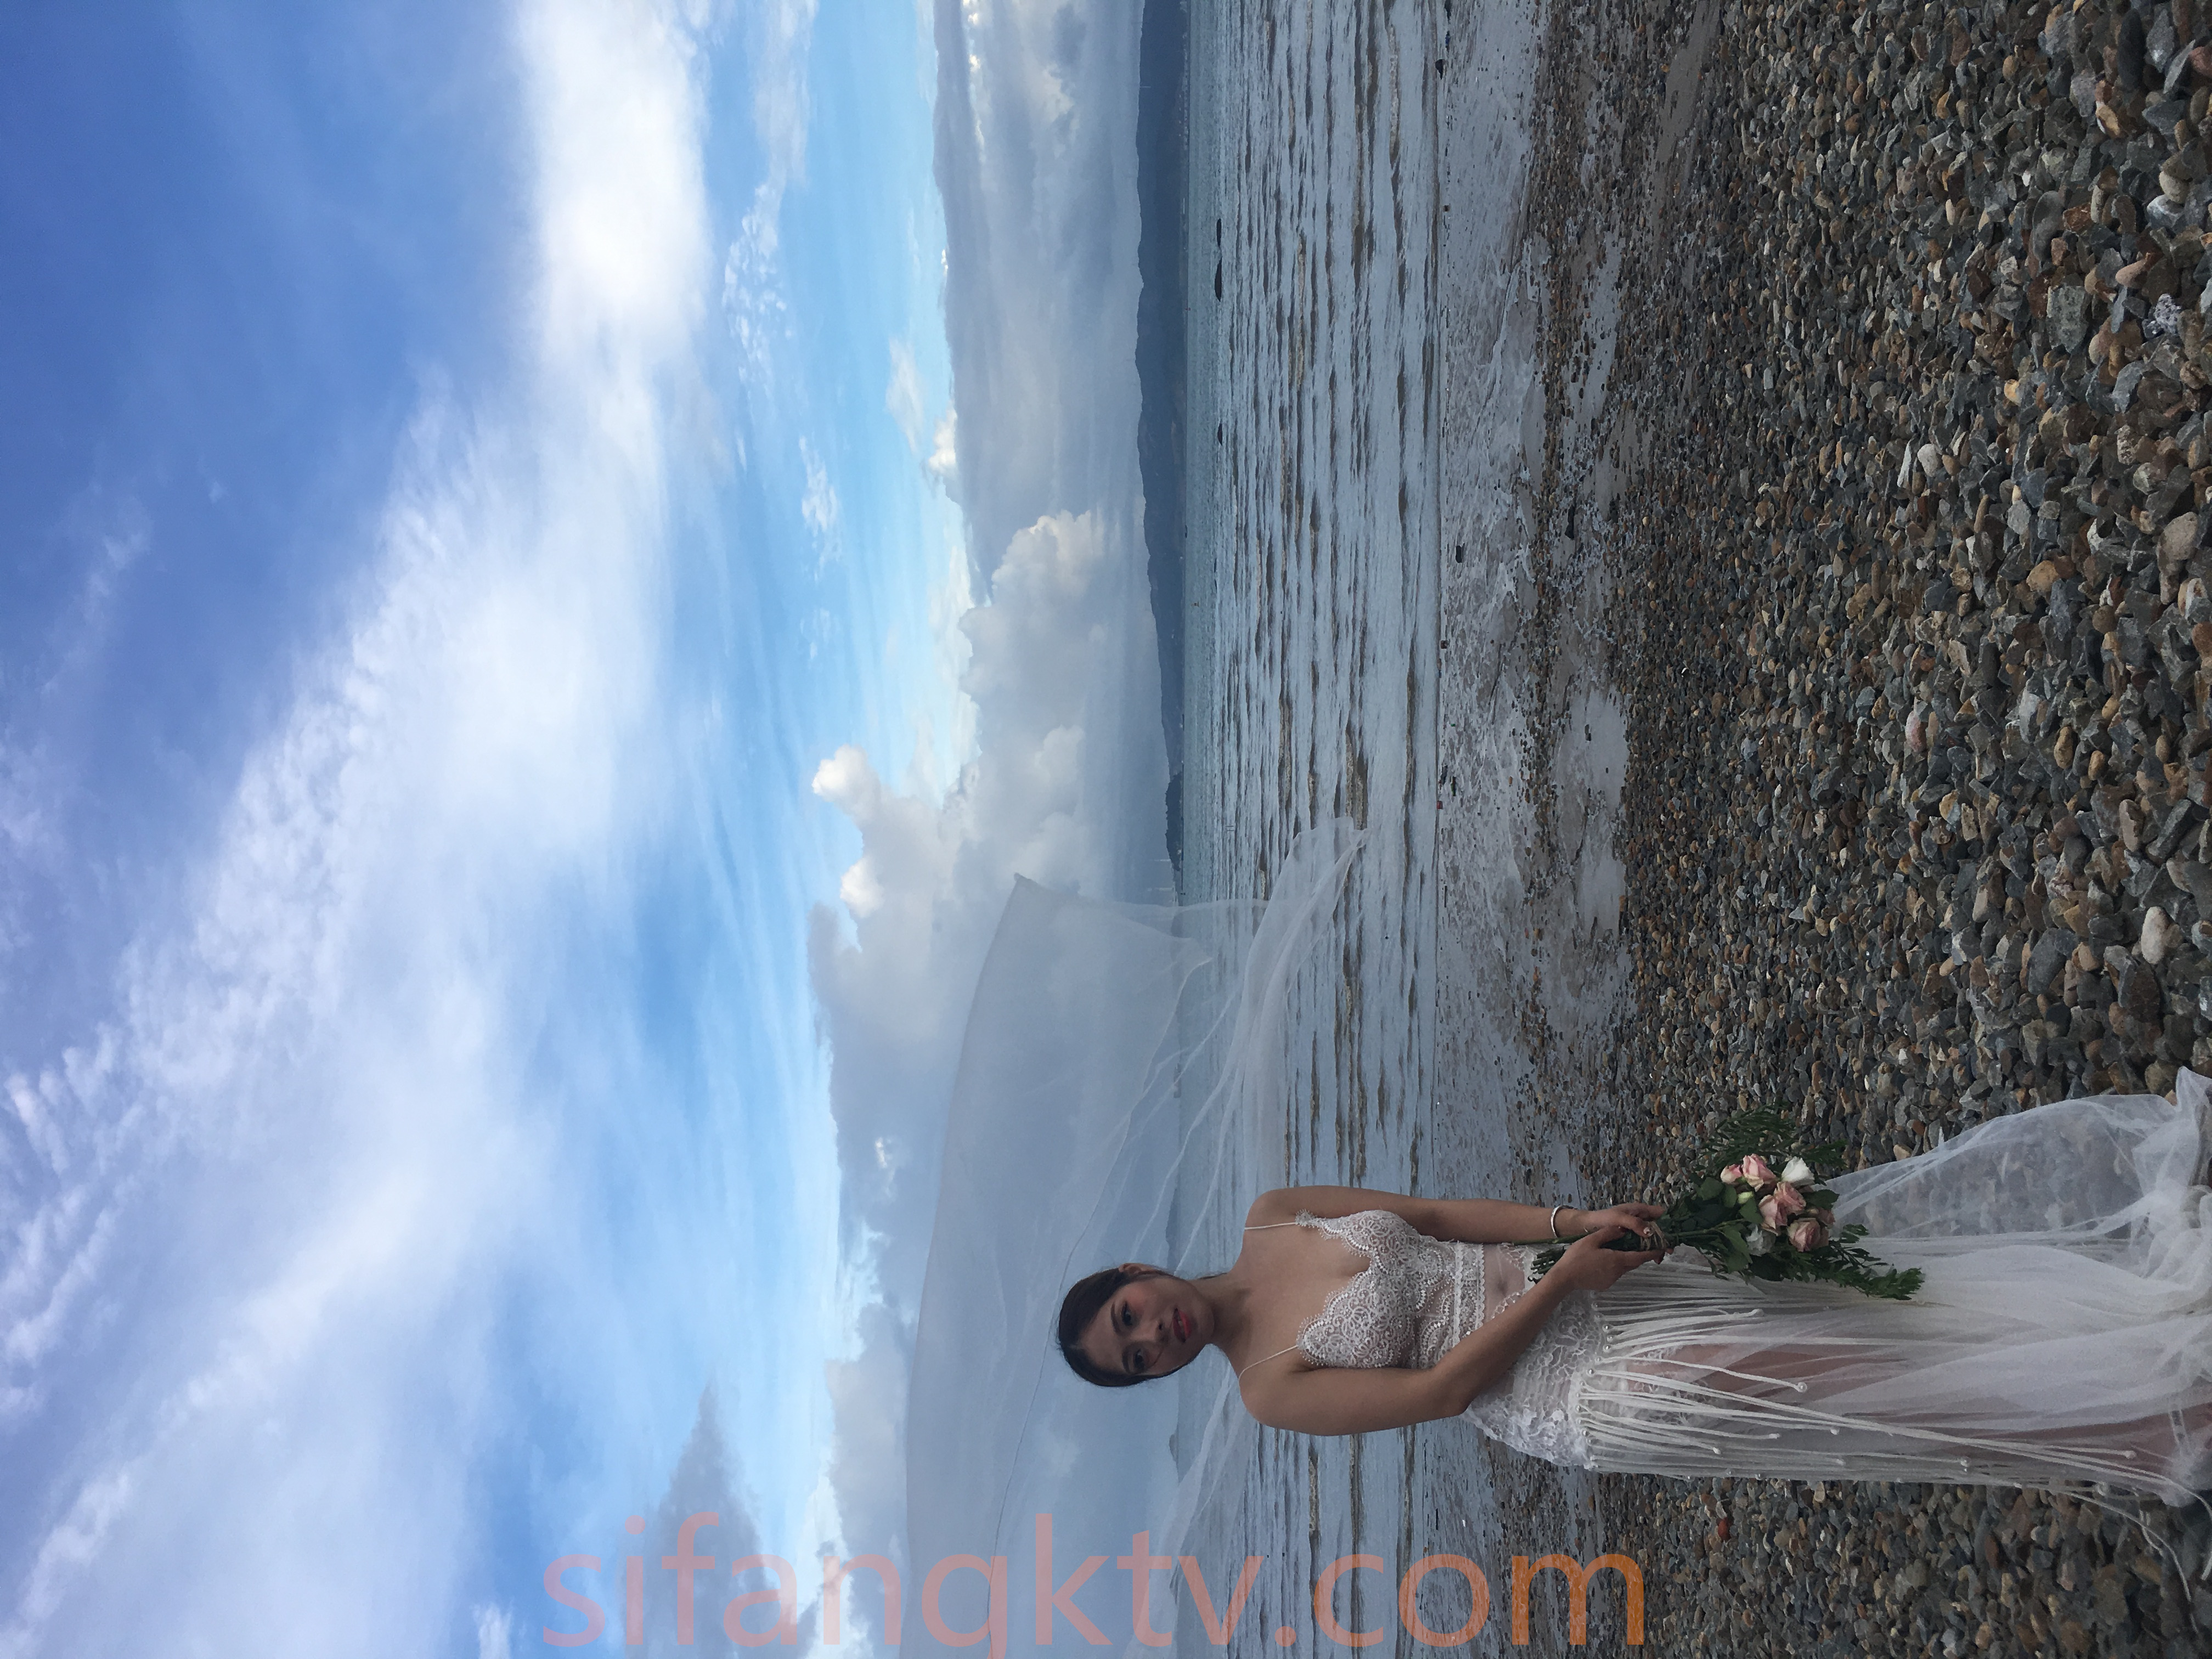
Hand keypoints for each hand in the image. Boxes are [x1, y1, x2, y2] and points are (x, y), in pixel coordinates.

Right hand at [1546, 1224, 1663, 1292]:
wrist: (1564, 1278)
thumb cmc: (1576, 1257)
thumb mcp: (1591, 1240)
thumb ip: (1609, 1234)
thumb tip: (1623, 1228)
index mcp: (1617, 1260)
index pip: (1640, 1257)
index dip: (1651, 1252)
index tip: (1661, 1248)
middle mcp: (1618, 1272)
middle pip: (1634, 1262)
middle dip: (1640, 1254)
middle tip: (1643, 1245)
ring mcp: (1612, 1280)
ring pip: (1624, 1268)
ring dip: (1626, 1259)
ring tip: (1621, 1249)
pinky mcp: (1605, 1284)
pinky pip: (1615, 1273)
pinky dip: (1616, 1265)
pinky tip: (1605, 1260)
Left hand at [1573, 1203, 1664, 1251]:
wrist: (1587, 1227)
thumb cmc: (1602, 1219)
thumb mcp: (1619, 1219)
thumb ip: (1634, 1223)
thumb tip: (1651, 1232)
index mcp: (1639, 1210)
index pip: (1660, 1213)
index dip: (1669, 1222)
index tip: (1674, 1235)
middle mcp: (1640, 1218)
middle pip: (1659, 1227)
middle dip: (1665, 1238)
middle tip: (1668, 1252)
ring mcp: (1636, 1228)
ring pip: (1653, 1236)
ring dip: (1657, 1246)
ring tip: (1659, 1258)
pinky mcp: (1631, 1237)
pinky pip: (1644, 1243)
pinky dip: (1649, 1250)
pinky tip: (1650, 1258)